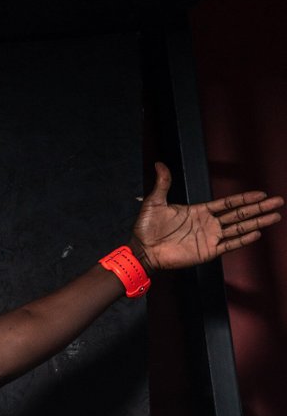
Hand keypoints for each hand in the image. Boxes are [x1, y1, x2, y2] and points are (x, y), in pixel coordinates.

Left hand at [131, 161, 282, 269]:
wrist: (142, 249)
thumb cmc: (147, 228)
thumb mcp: (155, 201)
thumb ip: (163, 183)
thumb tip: (160, 164)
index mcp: (199, 212)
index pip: (227, 203)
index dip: (244, 199)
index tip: (261, 193)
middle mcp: (208, 224)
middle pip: (239, 214)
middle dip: (259, 208)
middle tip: (278, 202)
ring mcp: (209, 238)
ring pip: (239, 228)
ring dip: (257, 222)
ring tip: (275, 216)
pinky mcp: (207, 251)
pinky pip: (229, 245)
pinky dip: (243, 239)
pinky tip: (257, 233)